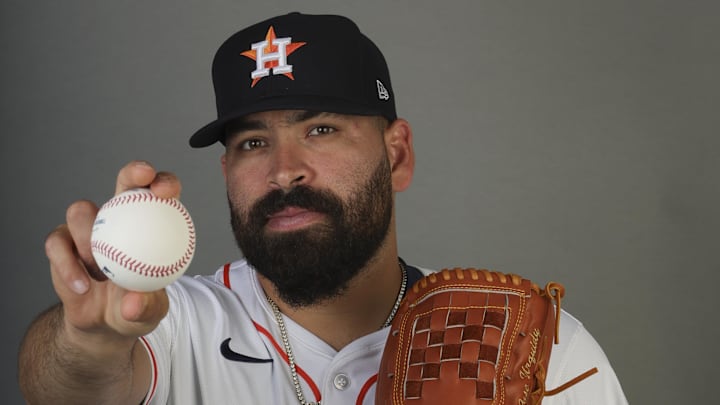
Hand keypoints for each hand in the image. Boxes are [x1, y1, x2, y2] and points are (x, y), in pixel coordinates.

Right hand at [46, 160, 180, 339]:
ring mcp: (88, 227)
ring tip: (100, 269)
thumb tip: (134, 303)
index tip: (166, 192)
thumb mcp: (149, 312)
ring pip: (82, 212)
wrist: (103, 325)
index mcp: (150, 223)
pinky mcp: (61, 243)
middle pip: (125, 181)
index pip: (160, 193)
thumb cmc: (135, 308)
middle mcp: (120, 217)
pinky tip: (81, 286)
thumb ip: (146, 306)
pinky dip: (68, 266)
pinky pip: (58, 244)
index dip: (163, 182)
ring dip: (90, 238)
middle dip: (134, 171)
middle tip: (141, 180)